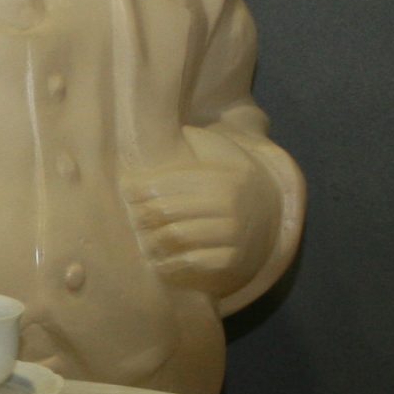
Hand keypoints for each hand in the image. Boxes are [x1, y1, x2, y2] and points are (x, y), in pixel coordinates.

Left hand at [124, 142, 273, 297]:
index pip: (166, 183)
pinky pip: (191, 262)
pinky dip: (169, 263)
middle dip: (140, 214)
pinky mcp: (231, 259)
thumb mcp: (222, 153)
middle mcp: (229, 205)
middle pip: (165, 211)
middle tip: (129, 216)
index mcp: (221, 177)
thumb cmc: (230, 180)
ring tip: (140, 237)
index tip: (124, 189)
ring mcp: (232, 234)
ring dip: (150, 239)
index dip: (137, 187)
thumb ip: (196, 140)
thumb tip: (164, 129)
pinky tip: (156, 260)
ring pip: (174, 236)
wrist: (268, 216)